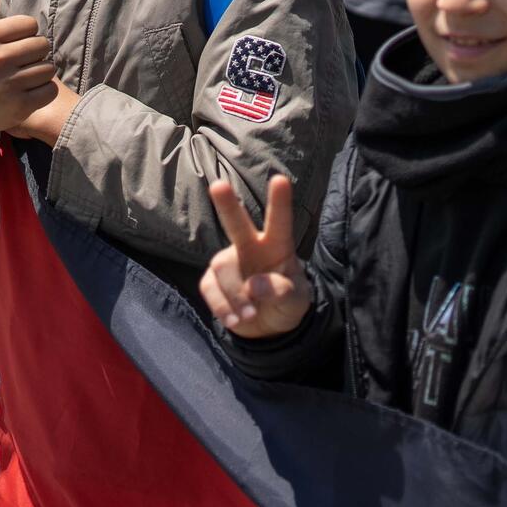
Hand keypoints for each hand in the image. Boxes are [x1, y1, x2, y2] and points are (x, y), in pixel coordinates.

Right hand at [0, 0, 57, 146]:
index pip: (30, 25)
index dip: (25, 35)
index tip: (10, 45)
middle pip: (42, 46)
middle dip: (34, 54)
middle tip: (16, 65)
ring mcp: (8, 85)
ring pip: (48, 68)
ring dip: (40, 74)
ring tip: (21, 79)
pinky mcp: (20, 106)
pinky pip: (50, 89)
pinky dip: (43, 92)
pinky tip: (26, 94)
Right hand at [201, 176, 311, 338]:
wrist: (267, 326)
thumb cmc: (287, 303)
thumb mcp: (296, 301)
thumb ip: (282, 292)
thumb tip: (254, 286)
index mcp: (276, 246)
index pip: (280, 222)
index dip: (280, 202)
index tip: (280, 179)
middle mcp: (250, 247)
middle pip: (236, 224)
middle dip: (227, 205)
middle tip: (218, 186)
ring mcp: (228, 262)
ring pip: (223, 270)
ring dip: (236, 297)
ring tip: (250, 315)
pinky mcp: (212, 280)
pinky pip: (210, 290)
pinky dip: (223, 309)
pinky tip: (236, 319)